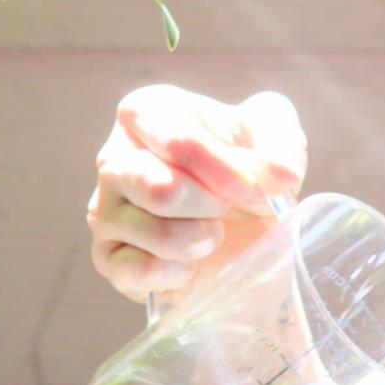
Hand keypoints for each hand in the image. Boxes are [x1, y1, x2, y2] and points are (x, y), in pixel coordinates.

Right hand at [87, 85, 306, 304]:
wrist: (242, 227)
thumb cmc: (246, 170)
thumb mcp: (275, 137)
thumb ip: (281, 140)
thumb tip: (280, 174)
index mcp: (146, 112)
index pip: (176, 137)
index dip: (220, 167)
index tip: (252, 187)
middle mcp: (114, 157)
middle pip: (163, 190)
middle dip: (213, 206)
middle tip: (228, 207)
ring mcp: (104, 209)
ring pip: (156, 233)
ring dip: (202, 239)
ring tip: (212, 232)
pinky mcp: (106, 258)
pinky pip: (139, 271)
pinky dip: (180, 272)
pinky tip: (191, 262)